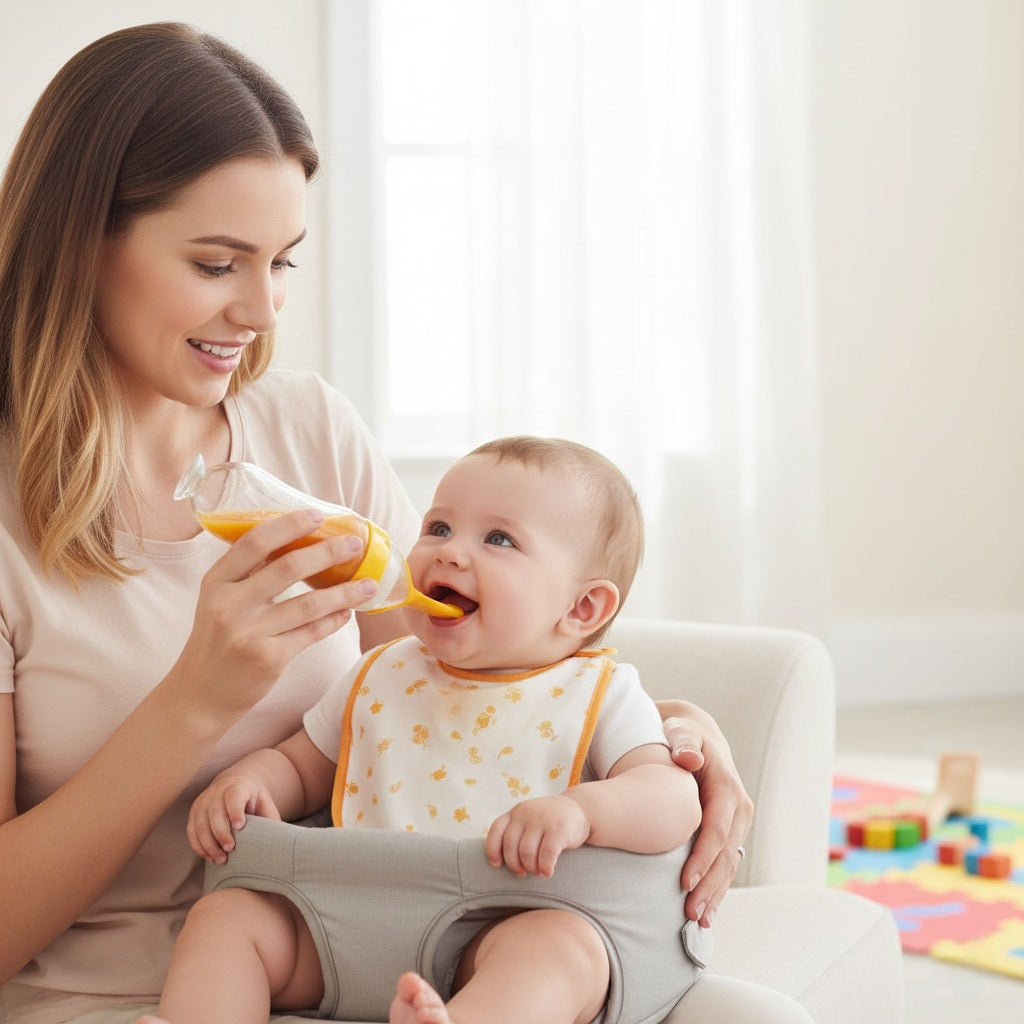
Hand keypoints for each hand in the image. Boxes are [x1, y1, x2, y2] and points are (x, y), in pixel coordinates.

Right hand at [170, 509, 376, 721]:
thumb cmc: (217, 639)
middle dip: (328, 552)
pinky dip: (334, 620)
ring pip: (309, 603)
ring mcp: (249, 633)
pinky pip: (311, 632)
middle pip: (289, 567)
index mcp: (216, 582)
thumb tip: (295, 540)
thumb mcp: (218, 599)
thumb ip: (247, 573)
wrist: (199, 694)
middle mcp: (230, 605)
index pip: (255, 542)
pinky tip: (349, 611)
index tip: (318, 516)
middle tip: (355, 543)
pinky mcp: (268, 659)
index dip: (289, 525)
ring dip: (344, 591)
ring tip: (369, 583)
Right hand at [186, 768, 281, 863]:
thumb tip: (280, 839)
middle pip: (215, 813)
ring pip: (200, 824)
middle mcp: (217, 792)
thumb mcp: (264, 802)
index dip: (235, 811)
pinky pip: (191, 831)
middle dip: (221, 833)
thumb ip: (270, 817)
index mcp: (237, 786)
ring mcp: (203, 801)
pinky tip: (209, 857)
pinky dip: (199, 846)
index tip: (240, 826)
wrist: (234, 784)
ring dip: (209, 844)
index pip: (234, 797)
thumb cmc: (252, 798)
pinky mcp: (194, 812)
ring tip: (221, 859)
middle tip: (230, 850)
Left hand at [485, 795, 589, 876]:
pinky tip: (548, 872)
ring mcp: (542, 820)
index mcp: (516, 812)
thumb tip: (498, 862)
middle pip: (510, 846)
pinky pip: (546, 855)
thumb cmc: (549, 822)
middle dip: (514, 865)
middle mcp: (526, 813)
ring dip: (531, 868)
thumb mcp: (529, 819)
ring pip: (526, 852)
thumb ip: (516, 832)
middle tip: (523, 873)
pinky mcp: (558, 829)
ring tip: (538, 871)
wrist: (580, 808)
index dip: (493, 850)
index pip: (496, 830)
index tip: (497, 865)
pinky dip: (545, 868)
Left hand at [660, 701, 752, 925]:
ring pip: (729, 864)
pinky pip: (725, 864)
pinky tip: (706, 912)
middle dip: (709, 885)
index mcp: (727, 788)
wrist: (695, 735)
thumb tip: (689, 759)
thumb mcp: (682, 730)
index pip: (717, 829)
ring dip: (715, 894)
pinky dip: (716, 888)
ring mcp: (737, 823)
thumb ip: (683, 742)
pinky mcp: (729, 833)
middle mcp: (738, 809)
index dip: (702, 857)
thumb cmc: (681, 734)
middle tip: (690, 913)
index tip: (684, 881)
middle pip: (725, 854)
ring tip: (698, 921)